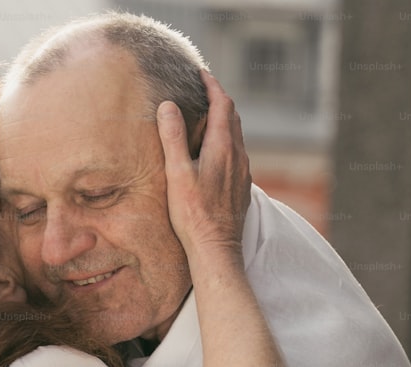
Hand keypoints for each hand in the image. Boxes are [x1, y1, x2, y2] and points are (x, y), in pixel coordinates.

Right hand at [156, 69, 251, 257]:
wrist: (216, 249)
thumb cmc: (194, 214)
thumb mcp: (177, 174)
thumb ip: (173, 138)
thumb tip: (167, 105)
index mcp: (223, 148)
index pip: (222, 105)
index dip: (212, 85)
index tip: (200, 73)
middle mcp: (238, 156)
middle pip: (233, 117)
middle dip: (218, 99)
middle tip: (202, 89)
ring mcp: (242, 172)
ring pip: (237, 135)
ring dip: (223, 120)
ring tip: (206, 115)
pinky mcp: (241, 186)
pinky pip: (237, 153)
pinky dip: (226, 140)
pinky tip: (214, 151)